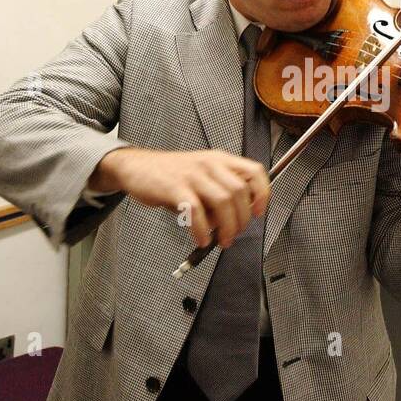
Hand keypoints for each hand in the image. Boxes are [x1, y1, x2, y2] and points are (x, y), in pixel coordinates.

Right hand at [93, 147, 270, 249]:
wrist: (137, 166)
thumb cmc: (171, 175)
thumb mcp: (202, 176)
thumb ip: (219, 195)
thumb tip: (232, 221)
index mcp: (220, 159)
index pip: (254, 172)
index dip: (263, 193)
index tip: (258, 213)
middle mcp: (209, 164)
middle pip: (240, 192)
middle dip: (241, 219)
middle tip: (233, 235)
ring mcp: (192, 175)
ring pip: (223, 201)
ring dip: (226, 227)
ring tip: (221, 240)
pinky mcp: (175, 188)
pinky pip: (196, 212)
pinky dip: (202, 230)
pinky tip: (201, 239)